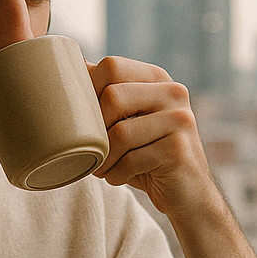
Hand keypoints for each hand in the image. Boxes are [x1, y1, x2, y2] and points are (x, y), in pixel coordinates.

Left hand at [87, 55, 213, 219]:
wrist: (187, 194)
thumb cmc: (145, 156)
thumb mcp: (126, 120)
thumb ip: (105, 94)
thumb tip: (69, 63)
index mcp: (156, 78)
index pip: (111, 66)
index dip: (87, 92)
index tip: (82, 120)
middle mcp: (173, 92)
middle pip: (113, 96)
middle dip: (93, 130)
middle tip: (91, 150)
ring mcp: (180, 120)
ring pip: (120, 133)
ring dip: (102, 158)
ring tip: (102, 168)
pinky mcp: (179, 150)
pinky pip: (131, 160)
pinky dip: (116, 174)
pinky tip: (119, 177)